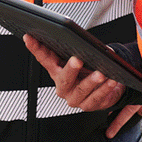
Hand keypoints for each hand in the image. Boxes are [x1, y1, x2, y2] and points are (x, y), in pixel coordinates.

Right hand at [24, 35, 141, 137]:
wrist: (104, 87)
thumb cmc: (89, 68)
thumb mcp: (80, 55)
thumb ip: (75, 46)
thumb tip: (76, 35)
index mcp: (56, 71)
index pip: (43, 58)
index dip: (35, 47)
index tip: (29, 36)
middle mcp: (62, 87)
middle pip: (64, 79)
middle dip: (71, 69)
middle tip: (77, 60)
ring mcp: (74, 98)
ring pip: (82, 90)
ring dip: (92, 81)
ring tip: (101, 73)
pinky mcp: (88, 106)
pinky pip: (97, 98)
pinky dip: (105, 89)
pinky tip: (112, 80)